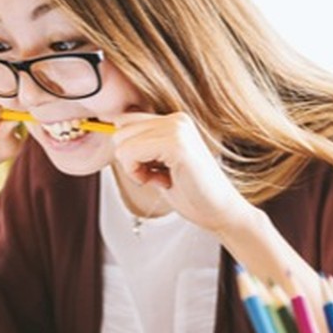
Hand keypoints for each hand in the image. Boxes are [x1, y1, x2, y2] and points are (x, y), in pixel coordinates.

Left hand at [112, 111, 254, 231]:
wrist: (221, 212)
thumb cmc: (192, 194)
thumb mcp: (160, 164)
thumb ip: (142, 146)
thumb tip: (112, 133)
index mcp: (174, 121)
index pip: (126, 122)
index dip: (130, 151)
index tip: (153, 170)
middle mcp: (176, 119)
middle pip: (120, 131)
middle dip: (131, 160)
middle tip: (159, 176)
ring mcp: (177, 129)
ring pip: (122, 143)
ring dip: (135, 169)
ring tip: (163, 178)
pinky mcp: (176, 144)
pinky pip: (130, 153)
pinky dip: (138, 174)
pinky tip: (163, 181)